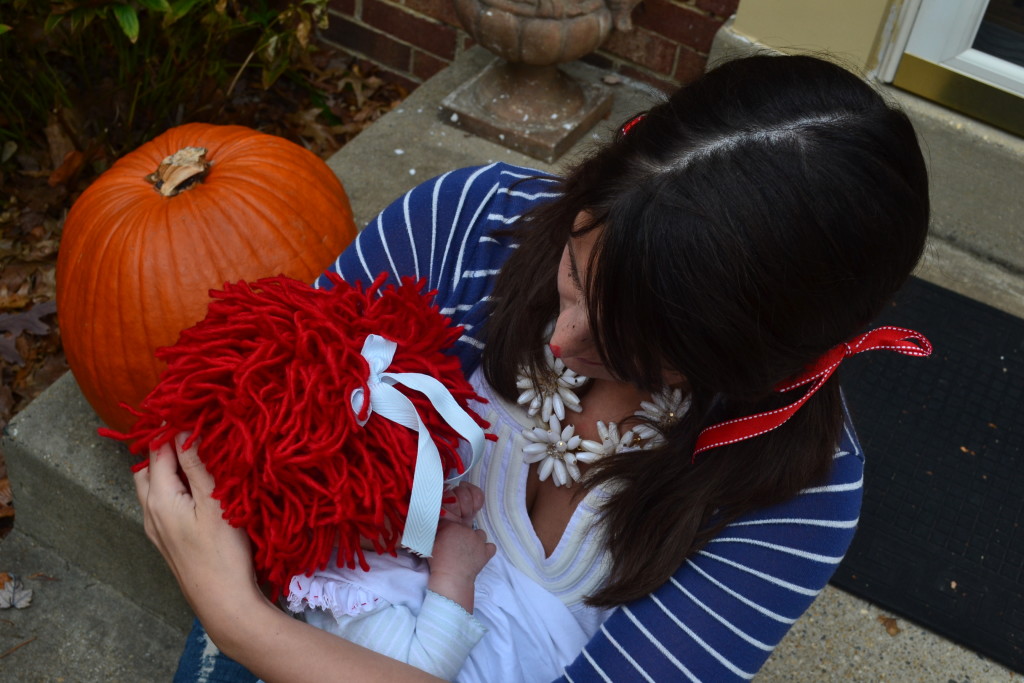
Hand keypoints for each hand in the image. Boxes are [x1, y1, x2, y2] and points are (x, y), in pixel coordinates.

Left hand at [133, 433, 263, 618]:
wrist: (223, 601)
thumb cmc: (223, 552)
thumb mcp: (214, 502)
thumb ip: (197, 464)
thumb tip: (184, 428)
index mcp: (159, 498)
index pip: (157, 449)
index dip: (172, 426)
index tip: (193, 408)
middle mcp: (150, 511)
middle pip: (147, 466)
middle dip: (165, 446)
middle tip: (194, 431)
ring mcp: (156, 529)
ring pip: (154, 486)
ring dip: (169, 467)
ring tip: (198, 456)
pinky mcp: (168, 541)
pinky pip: (162, 502)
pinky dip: (174, 486)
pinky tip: (198, 488)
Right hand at [427, 483, 494, 611]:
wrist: (451, 577)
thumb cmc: (438, 562)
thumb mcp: (430, 544)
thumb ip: (434, 533)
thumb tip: (436, 528)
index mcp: (452, 526)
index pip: (450, 523)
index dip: (448, 531)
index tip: (446, 539)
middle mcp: (467, 530)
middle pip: (466, 528)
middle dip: (461, 535)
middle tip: (455, 547)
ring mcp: (478, 540)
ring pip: (480, 534)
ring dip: (475, 540)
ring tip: (469, 550)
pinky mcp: (486, 552)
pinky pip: (491, 547)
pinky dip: (486, 550)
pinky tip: (480, 555)